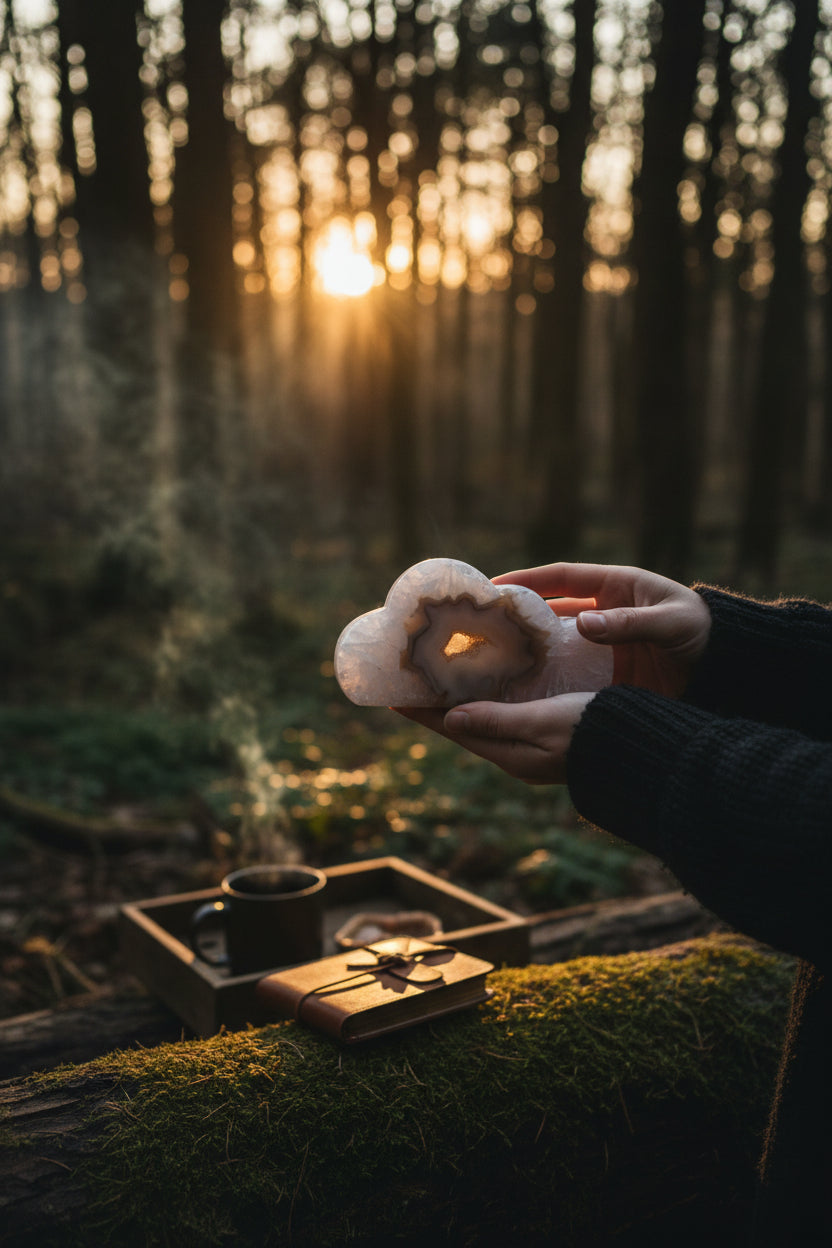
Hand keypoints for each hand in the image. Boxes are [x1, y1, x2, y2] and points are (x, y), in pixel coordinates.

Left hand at [397, 693, 594, 784]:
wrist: (643, 749)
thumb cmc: (594, 730)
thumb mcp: (543, 722)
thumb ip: (499, 720)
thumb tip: (451, 718)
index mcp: (511, 755)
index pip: (455, 730)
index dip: (424, 714)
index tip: (394, 698)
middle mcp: (517, 756)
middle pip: (465, 728)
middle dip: (438, 707)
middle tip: (412, 683)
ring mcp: (534, 749)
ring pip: (485, 723)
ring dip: (461, 704)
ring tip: (441, 682)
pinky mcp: (549, 738)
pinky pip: (507, 718)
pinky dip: (489, 702)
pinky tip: (489, 687)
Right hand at [493, 562, 711, 697]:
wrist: (732, 668)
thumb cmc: (706, 632)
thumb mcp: (670, 622)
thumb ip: (628, 623)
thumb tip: (582, 623)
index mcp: (616, 586)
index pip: (561, 577)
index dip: (526, 579)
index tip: (492, 587)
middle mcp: (604, 613)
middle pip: (550, 610)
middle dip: (517, 617)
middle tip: (481, 627)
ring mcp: (605, 644)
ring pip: (556, 643)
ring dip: (529, 650)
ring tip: (492, 661)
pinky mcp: (610, 672)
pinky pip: (572, 672)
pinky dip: (550, 678)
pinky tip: (525, 690)